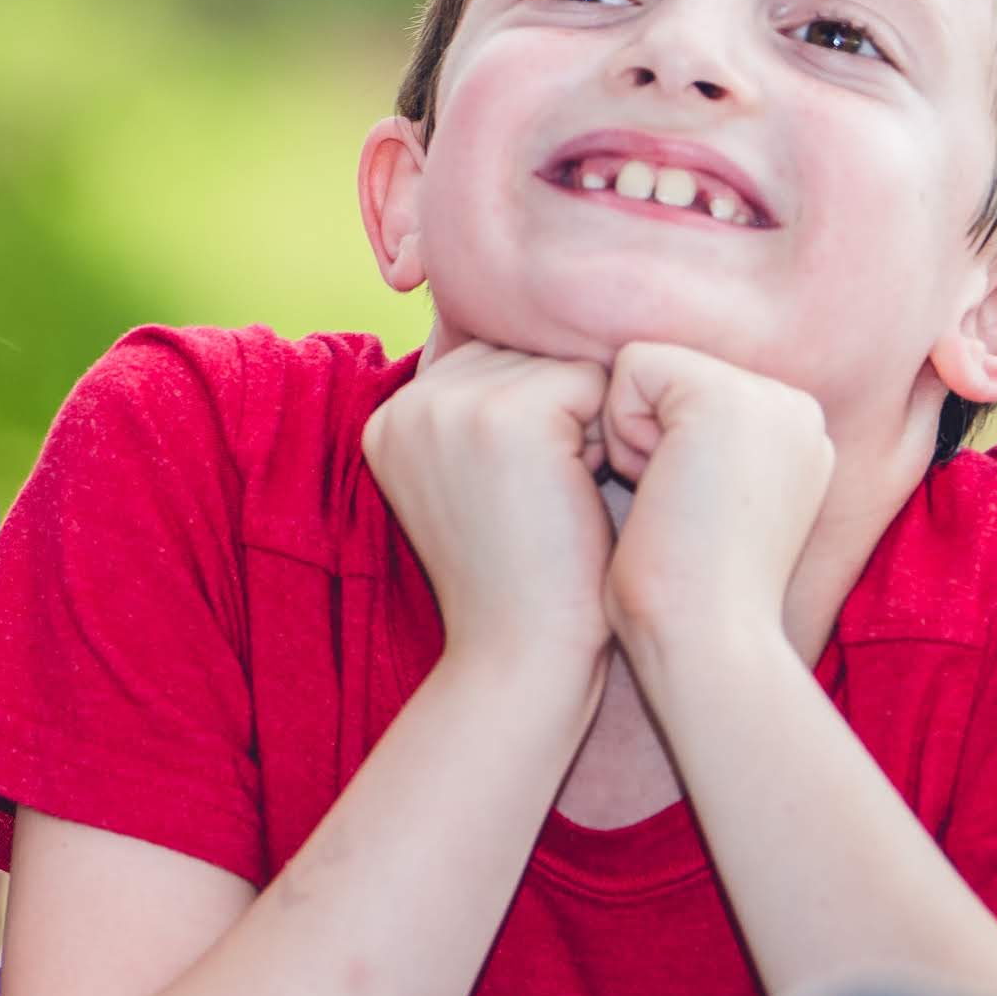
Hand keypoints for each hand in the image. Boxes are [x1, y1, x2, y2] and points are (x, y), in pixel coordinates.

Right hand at [363, 341, 618, 675]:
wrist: (522, 657)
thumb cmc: (524, 581)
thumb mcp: (475, 486)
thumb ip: (481, 414)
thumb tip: (548, 338)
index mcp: (389, 420)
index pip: (491, 361)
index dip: (534, 420)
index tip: (524, 496)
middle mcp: (407, 404)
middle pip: (523, 353)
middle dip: (559, 413)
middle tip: (547, 500)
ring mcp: (450, 407)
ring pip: (558, 362)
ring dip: (585, 420)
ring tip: (562, 496)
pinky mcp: (505, 417)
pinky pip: (592, 379)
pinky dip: (607, 432)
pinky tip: (584, 492)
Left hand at [595, 341, 837, 662]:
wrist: (703, 642)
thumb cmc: (684, 596)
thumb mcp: (696, 502)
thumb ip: (688, 443)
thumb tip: (627, 404)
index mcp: (794, 436)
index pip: (683, 394)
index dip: (655, 449)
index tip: (685, 514)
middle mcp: (796, 409)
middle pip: (666, 376)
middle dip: (644, 438)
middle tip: (677, 511)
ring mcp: (770, 397)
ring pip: (648, 369)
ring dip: (632, 438)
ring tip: (673, 502)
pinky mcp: (725, 394)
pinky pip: (630, 366)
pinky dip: (622, 429)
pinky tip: (660, 486)